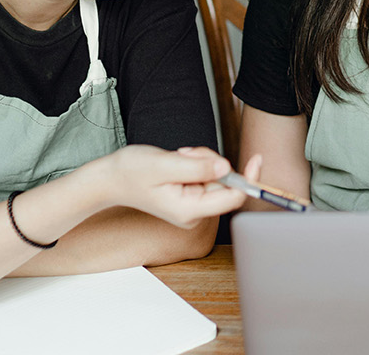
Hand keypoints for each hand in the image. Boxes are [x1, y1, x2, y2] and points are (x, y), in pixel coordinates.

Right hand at [108, 145, 258, 227]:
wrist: (111, 178)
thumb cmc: (131, 171)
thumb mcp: (165, 164)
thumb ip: (197, 167)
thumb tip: (226, 167)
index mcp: (190, 210)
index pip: (233, 197)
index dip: (248, 178)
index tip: (257, 157)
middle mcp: (194, 213)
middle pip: (225, 182)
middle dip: (211, 162)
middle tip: (186, 154)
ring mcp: (193, 206)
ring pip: (216, 176)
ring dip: (201, 160)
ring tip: (178, 158)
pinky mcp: (191, 196)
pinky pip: (206, 175)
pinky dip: (196, 163)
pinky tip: (178, 162)